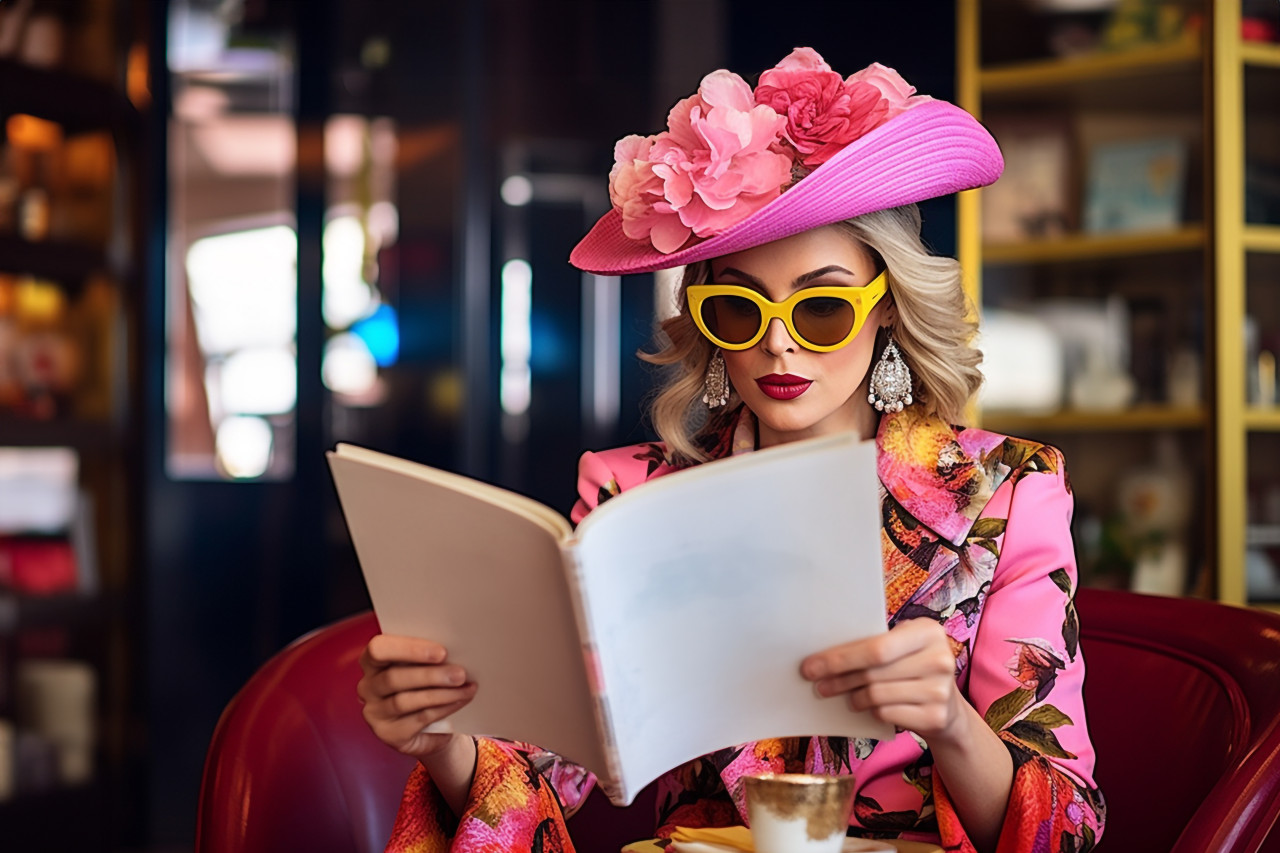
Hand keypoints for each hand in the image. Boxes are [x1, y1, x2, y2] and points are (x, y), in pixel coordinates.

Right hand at [357, 634, 478, 760]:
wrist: (431, 725)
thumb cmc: (425, 684)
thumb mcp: (423, 665)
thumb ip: (428, 657)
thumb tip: (456, 651)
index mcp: (372, 661)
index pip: (379, 648)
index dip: (409, 649)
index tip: (441, 652)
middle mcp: (367, 687)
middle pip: (393, 678)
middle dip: (430, 675)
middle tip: (460, 673)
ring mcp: (375, 713)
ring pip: (405, 701)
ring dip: (440, 694)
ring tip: (465, 688)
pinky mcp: (389, 734)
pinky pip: (418, 719)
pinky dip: (443, 709)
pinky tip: (460, 701)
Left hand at [801, 618, 964, 741]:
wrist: (949, 708)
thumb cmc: (914, 668)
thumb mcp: (904, 647)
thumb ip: (876, 645)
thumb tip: (824, 657)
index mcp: (928, 631)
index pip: (876, 647)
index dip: (841, 658)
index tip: (812, 666)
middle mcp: (940, 659)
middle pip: (873, 672)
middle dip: (839, 679)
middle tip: (817, 684)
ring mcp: (940, 690)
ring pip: (877, 695)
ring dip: (852, 697)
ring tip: (843, 697)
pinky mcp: (936, 717)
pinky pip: (887, 713)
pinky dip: (871, 711)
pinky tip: (866, 707)